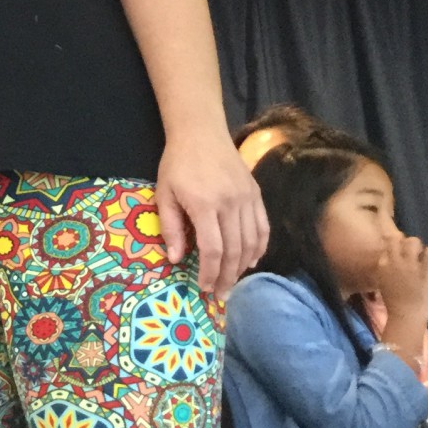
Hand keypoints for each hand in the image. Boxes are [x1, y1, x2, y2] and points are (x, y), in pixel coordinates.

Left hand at [155, 130, 268, 295]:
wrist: (201, 133)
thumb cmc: (177, 164)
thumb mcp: (164, 194)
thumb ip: (171, 228)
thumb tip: (176, 260)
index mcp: (204, 204)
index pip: (213, 249)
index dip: (209, 273)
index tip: (204, 288)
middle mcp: (230, 203)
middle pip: (234, 250)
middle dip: (227, 277)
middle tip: (220, 294)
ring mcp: (247, 198)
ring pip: (252, 242)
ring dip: (243, 266)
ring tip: (232, 281)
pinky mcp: (256, 194)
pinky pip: (263, 227)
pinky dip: (260, 248)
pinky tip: (251, 261)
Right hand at [373, 235, 427, 324]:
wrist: (406, 316)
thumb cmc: (394, 302)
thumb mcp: (383, 282)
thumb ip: (386, 267)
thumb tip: (389, 256)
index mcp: (383, 264)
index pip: (387, 243)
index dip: (394, 243)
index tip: (398, 248)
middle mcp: (395, 261)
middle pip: (397, 238)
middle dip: (404, 241)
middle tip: (410, 250)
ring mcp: (411, 266)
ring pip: (413, 241)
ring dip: (417, 246)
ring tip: (421, 255)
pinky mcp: (426, 271)